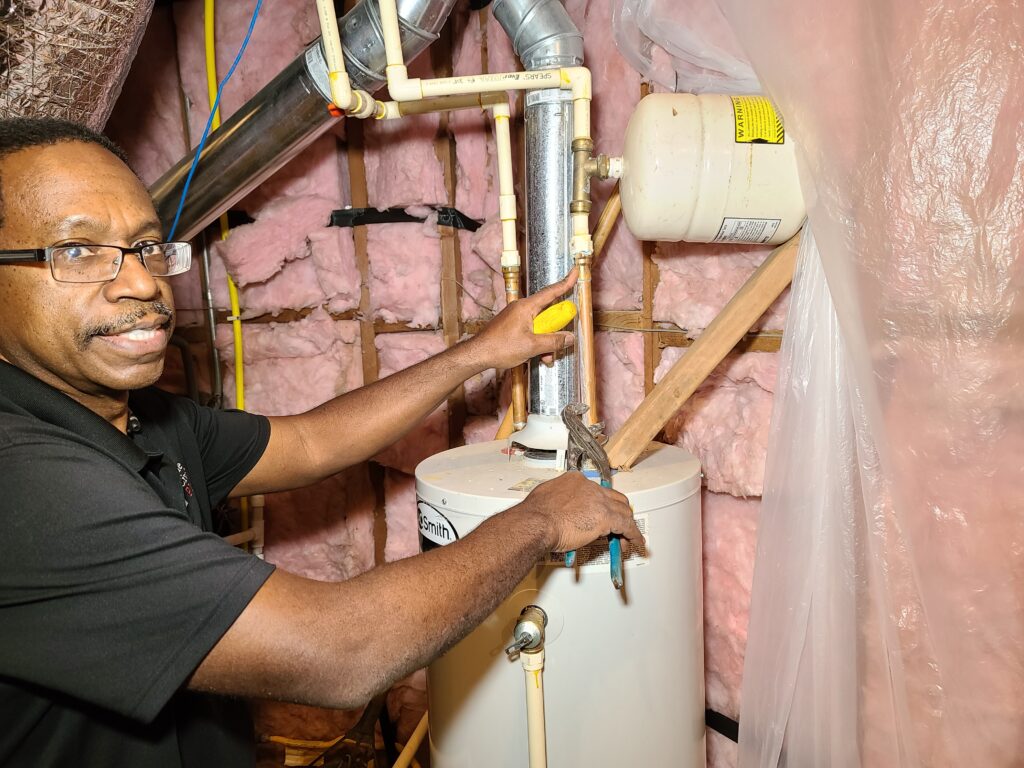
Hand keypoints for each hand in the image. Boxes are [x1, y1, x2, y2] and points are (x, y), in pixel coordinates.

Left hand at [466, 268, 577, 369]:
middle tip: (559, 343)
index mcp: (526, 307)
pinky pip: (531, 331)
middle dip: (556, 331)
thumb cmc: (500, 347)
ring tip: (544, 357)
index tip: (575, 272)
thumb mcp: (531, 346)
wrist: (478, 354)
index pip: (551, 292)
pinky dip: (537, 343)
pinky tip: (536, 356)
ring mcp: (517, 317)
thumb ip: (553, 342)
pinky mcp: (513, 326)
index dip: (565, 283)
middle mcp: (522, 308)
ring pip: (540, 326)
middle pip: (548, 314)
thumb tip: (569, 338)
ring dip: (546, 342)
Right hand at [513, 472, 643, 552]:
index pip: (597, 491)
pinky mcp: (606, 517)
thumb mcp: (546, 497)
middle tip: (616, 527)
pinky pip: (627, 526)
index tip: (600, 514)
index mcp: (575, 480)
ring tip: (625, 539)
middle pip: (614, 499)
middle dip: (618, 513)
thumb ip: (558, 500)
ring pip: (623, 511)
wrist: (536, 523)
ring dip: (626, 526)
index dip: (601, 505)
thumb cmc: (535, 515)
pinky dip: (633, 534)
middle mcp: (590, 487)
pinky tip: (634, 542)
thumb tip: (560, 509)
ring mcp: (599, 501)